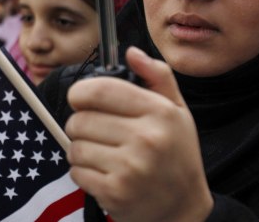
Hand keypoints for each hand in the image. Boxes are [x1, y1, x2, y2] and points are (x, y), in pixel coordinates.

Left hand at [65, 46, 213, 221]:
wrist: (183, 208)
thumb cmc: (176, 154)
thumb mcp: (177, 111)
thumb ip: (156, 76)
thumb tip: (131, 52)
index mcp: (159, 112)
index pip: (100, 90)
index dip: (80, 92)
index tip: (80, 99)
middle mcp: (146, 138)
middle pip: (80, 119)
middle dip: (81, 125)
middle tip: (99, 134)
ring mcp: (131, 168)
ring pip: (74, 146)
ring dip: (81, 151)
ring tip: (104, 155)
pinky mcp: (116, 192)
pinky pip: (76, 172)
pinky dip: (83, 173)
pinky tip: (104, 174)